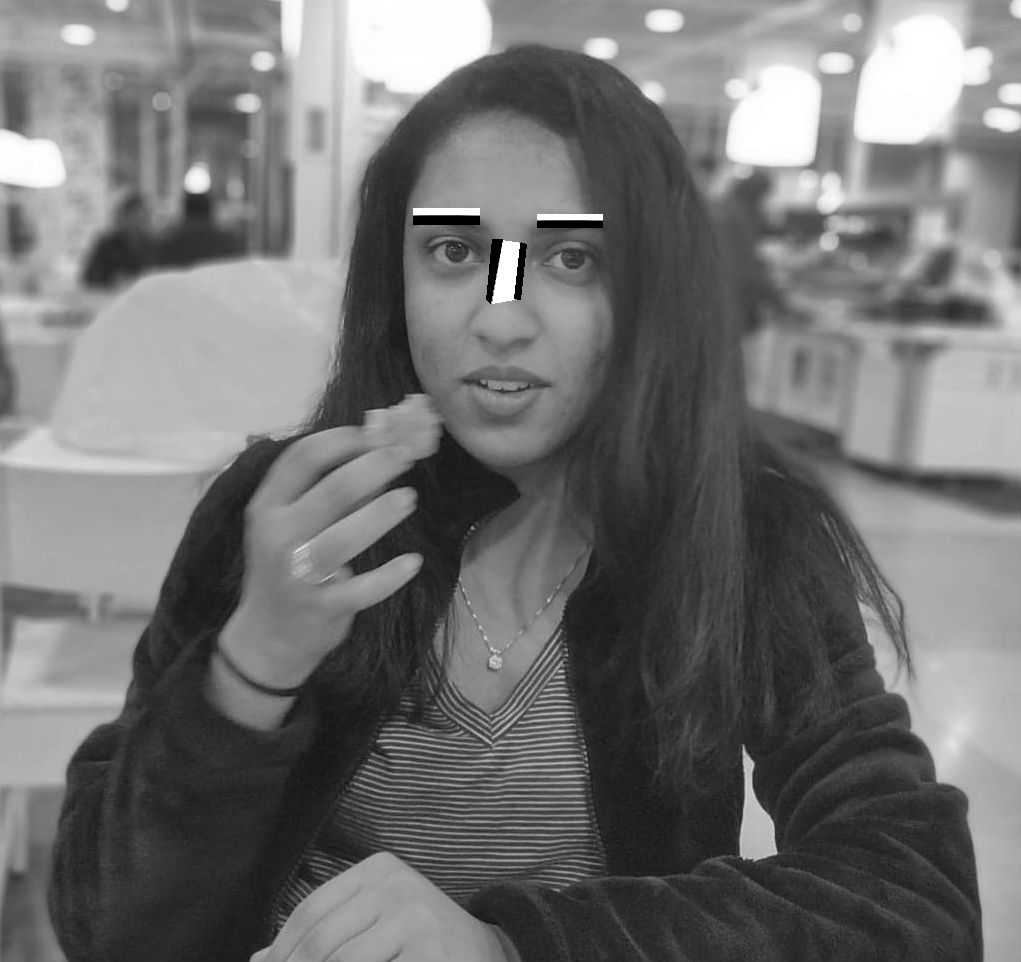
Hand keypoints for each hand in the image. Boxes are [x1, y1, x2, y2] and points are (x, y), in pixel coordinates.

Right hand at [222, 412, 434, 690]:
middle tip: (404, 457)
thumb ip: (330, 491)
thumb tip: (381, 452)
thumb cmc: (288, 566)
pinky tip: (413, 562)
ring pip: (343, 538)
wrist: (267, 637)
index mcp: (268, 506)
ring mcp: (297, 574)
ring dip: (381, 514)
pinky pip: (361, 590)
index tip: (375, 433)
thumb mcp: (294, 526)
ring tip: (409, 498)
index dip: (342, 439)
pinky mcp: (321, 607)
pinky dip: (389, 576)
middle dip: (372, 468)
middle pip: (330, 491)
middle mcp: (277, 536)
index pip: (301, 458)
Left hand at [248, 851, 514, 961]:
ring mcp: (417, 918)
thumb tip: (258, 959)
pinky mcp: (431, 952)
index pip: (311, 910)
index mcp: (378, 869)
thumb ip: (325, 933)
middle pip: (323, 941)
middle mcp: (397, 885)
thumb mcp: (374, 920)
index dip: (281, 951)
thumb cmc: (418, 941)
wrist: (488, 953)